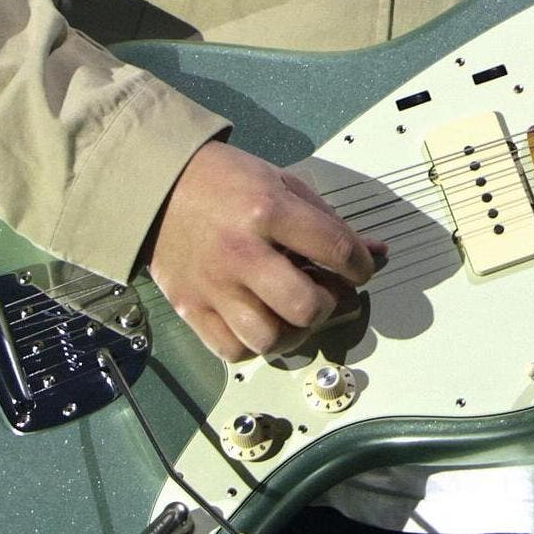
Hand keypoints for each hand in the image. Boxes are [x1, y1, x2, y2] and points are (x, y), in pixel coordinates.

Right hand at [146, 140, 386, 360]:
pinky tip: (261, 320)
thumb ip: (327, 220)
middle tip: (325, 291)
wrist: (159, 187)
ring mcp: (215, 286)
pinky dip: (256, 346)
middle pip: (306, 306)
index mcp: (268, 210)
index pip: (336, 249)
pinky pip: (235, 352)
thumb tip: (374, 253)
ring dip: (294, 330)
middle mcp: (241, 252)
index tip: (360, 268)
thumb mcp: (281, 183)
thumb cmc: (225, 181)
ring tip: (292, 309)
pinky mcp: (192, 309)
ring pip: (271, 339)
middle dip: (329, 303)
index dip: (361, 265)